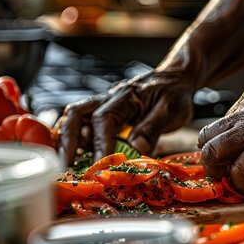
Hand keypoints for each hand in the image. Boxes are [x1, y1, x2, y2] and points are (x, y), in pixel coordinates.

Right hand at [56, 71, 194, 163]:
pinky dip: (76, 139)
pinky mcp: (107, 114)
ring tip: (67, 162)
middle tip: (66, 164)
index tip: (100, 164)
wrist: (177, 79)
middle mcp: (109, 99)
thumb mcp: (171, 110)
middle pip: (77, 114)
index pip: (104, 118)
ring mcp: (105, 105)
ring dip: (68, 140)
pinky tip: (77, 155)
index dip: (100, 143)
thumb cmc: (174, 93)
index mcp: (126, 96)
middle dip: (69, 140)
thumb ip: (152, 128)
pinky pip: (84, 124)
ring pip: (76, 118)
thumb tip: (136, 148)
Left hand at [198, 74, 243, 195]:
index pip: (219, 125)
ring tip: (235, 184)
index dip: (220, 146)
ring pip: (213, 152)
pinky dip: (243, 186)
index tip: (229, 160)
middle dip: (210, 161)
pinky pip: (240, 171)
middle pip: (206, 137)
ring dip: (219, 173)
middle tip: (224, 175)